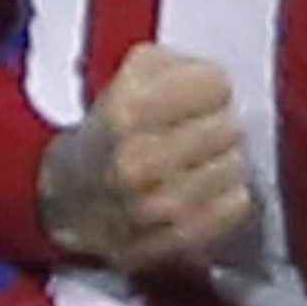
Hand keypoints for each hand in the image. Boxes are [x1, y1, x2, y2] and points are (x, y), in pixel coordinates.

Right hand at [35, 42, 252, 276]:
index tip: (200, 96)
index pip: (215, 84)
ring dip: (226, 161)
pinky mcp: (172, 241)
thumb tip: (219, 81)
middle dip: (220, 125)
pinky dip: (229, 195)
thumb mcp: (129, 77)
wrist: (71, 197)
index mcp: (125, 112)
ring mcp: (154, 208)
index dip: (211, 87)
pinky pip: (234, 207)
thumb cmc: (112, 130)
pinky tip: (206, 189)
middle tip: (202, 132)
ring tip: (201, 161)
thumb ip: (175, 64)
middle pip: (229, 127)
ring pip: (235, 167)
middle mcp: (137, 162)